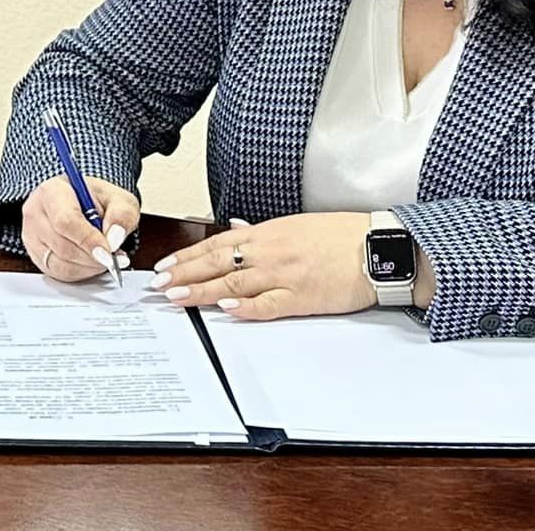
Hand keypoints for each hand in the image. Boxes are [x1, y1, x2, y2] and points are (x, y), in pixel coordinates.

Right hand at [21, 175, 138, 281]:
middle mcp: (35, 212)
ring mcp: (31, 236)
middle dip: (92, 257)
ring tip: (105, 257)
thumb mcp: (119, 199)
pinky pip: (58, 274)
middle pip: (62, 246)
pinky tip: (91, 262)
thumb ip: (122, 215)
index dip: (88, 240)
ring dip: (88, 267)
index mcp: (52, 191)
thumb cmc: (96, 199)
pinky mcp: (35, 255)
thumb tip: (113, 239)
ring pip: (60, 264)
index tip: (108, 252)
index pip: (65, 221)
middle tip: (114, 257)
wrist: (82, 204)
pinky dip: (80, 273)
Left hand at [151, 212, 378, 320]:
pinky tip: (225, 309)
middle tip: (157, 285)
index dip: (187, 255)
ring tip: (176, 296)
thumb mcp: (295, 225)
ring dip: (201, 290)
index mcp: (267, 233)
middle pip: (217, 262)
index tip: (165, 265)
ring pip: (234, 282)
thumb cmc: (340, 236)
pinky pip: (268, 304)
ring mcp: (285, 274)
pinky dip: (245, 307)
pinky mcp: (302, 297)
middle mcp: (270, 251)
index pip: (216, 243)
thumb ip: (262, 231)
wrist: (377, 247)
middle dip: (184, 273)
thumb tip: (235, 228)